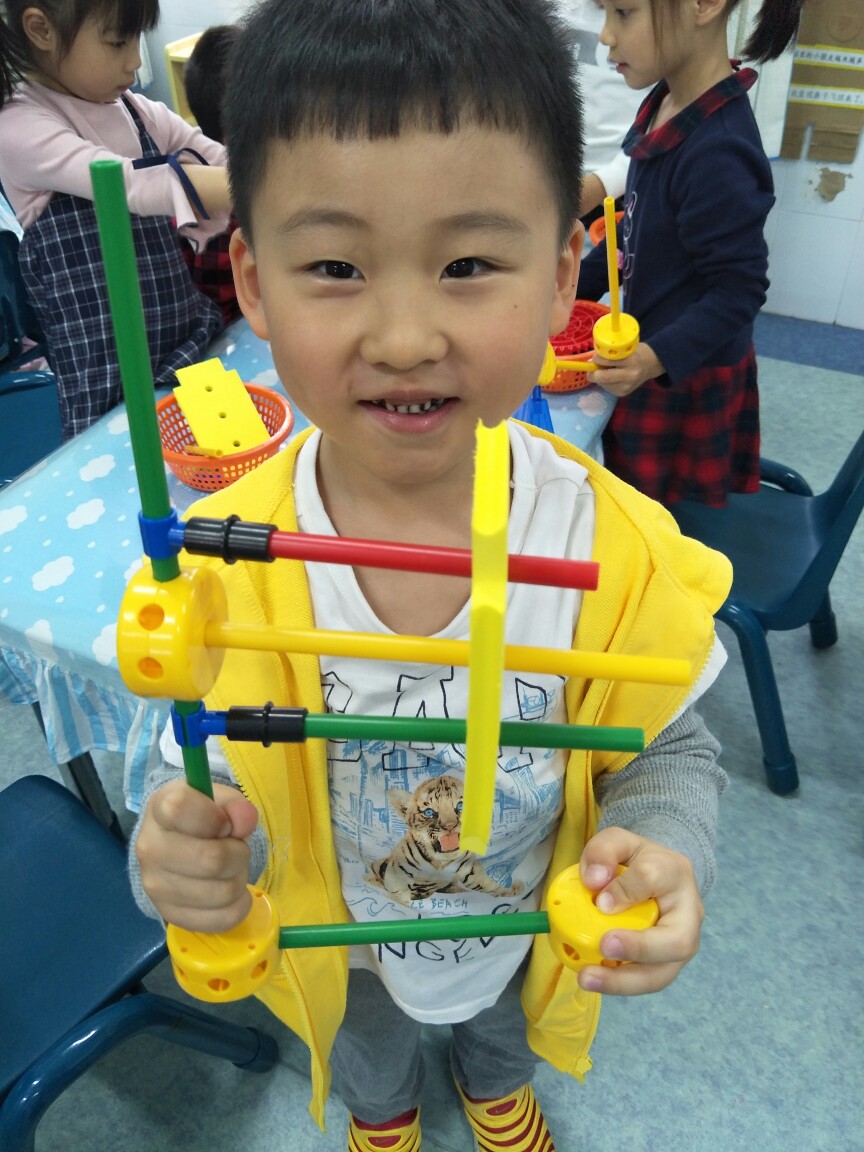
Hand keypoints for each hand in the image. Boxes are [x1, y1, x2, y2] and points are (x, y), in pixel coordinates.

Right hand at [136, 780, 258, 932]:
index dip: (216, 818)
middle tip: (236, 849)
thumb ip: (236, 806)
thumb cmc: (201, 816)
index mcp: (160, 809)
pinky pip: (219, 920)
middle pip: (212, 860)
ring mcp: (155, 886)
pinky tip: (231, 894)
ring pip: (221, 893)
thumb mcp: (219, 800)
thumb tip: (245, 823)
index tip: (224, 824)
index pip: (181, 810)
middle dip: (239, 854)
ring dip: (239, 880)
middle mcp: (150, 848)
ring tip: (230, 870)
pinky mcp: (169, 914)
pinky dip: (238, 908)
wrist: (172, 842)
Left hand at [577, 826, 702, 994]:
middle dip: (640, 948)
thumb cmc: (636, 860)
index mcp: (675, 872)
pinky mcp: (666, 966)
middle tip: (605, 946)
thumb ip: (603, 851)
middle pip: (677, 941)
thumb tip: (593, 882)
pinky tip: (593, 979)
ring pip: (663, 973)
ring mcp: (680, 946)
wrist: (658, 876)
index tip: (600, 900)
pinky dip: (619, 984)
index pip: (654, 877)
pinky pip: (646, 981)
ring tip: (587, 977)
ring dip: (624, 981)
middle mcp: (688, 914)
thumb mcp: (617, 842)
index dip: (627, 890)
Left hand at [591, 341, 664, 396]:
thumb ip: (610, 354)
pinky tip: (613, 378)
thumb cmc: (634, 353)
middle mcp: (629, 375)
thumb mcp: (624, 348)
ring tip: (607, 371)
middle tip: (592, 369)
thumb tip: (591, 361)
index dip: (597, 359)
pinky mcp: (623, 393)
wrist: (650, 365)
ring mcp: (627, 386)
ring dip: (600, 378)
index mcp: (630, 360)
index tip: (595, 358)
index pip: (607, 361)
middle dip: (593, 374)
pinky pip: (607, 388)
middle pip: (602, 377)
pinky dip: (605, 383)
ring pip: (603, 384)